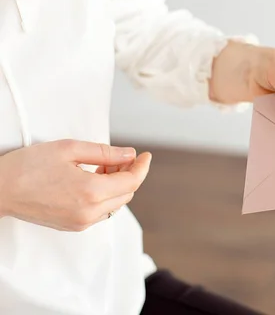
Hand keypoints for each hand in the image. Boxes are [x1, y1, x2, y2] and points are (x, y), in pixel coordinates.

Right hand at [0, 140, 151, 230]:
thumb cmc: (28, 166)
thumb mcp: (69, 148)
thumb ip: (104, 152)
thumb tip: (130, 155)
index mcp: (91, 192)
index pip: (132, 181)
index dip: (142, 167)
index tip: (145, 155)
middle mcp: (89, 212)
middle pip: (126, 193)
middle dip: (128, 173)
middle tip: (116, 157)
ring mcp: (81, 222)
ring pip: (116, 204)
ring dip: (117, 185)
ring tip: (101, 166)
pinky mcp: (73, 226)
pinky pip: (101, 212)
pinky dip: (105, 196)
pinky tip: (92, 180)